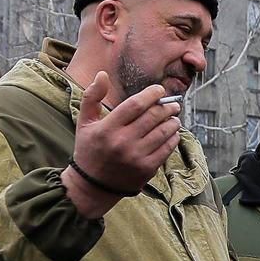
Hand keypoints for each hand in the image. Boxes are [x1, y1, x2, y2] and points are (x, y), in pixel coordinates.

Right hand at [62, 72, 181, 217]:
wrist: (93, 186)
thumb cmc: (90, 150)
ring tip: (174, 117)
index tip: (159, 90)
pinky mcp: (146, 169)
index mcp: (107, 129)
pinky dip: (173, 138)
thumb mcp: (84, 123)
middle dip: (166, 107)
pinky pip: (166, 149)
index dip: (151, 94)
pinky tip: (173, 133)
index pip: (135, 105)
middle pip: (153, 117)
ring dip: (173, 121)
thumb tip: (102, 74)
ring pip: (163, 132)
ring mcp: (136, 157)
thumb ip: (92, 97)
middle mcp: (122, 143)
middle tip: (172, 103)